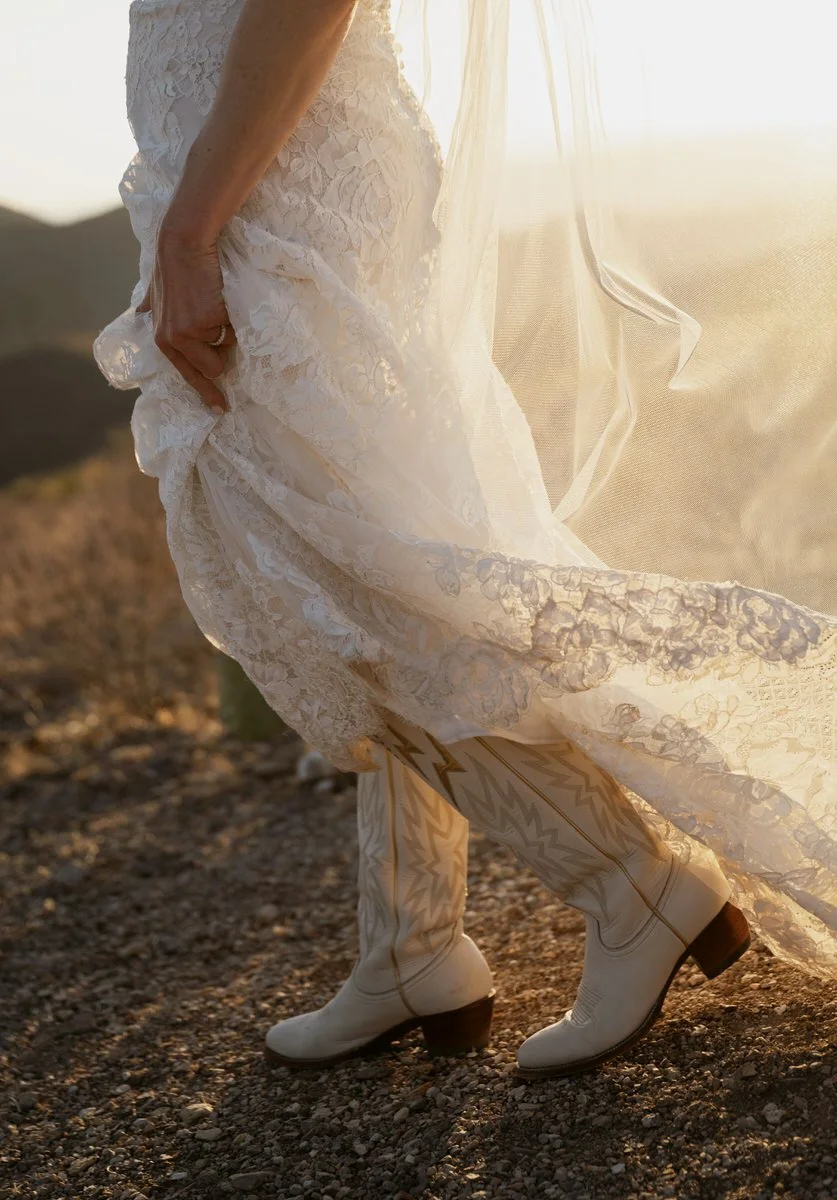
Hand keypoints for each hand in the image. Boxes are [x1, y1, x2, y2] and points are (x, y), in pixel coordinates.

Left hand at [135, 225, 236, 413]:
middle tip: (218, 325)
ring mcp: (191, 332)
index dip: (206, 393)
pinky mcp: (210, 320)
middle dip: (222, 352)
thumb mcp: (155, 290)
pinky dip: (234, 316)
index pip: (187, 375)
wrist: (183, 241)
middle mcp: (174, 340)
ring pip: (227, 350)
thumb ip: (150, 305)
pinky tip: (220, 294)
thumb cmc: (174, 264)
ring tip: (215, 304)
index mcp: (163, 339)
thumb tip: (140, 312)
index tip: (220, 408)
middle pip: (213, 369)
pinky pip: (235, 330)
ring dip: (228, 333)